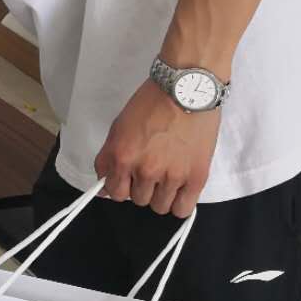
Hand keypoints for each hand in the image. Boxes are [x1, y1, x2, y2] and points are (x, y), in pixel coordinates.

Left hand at [95, 79, 220, 217]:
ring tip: (165, 178)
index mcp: (123, 156)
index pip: (114, 193)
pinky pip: (182, 210)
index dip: (118, 186)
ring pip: (159, 207)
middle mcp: (146, 170)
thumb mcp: (118, 127)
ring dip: (159, 196)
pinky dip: (178, 204)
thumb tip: (103, 186)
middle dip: (139, 188)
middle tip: (148, 171)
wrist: (185, 90)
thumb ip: (108, 158)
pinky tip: (178, 191)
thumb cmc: (151, 103)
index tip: (124, 180)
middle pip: (137, 200)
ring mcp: (172, 176)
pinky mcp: (196, 178)